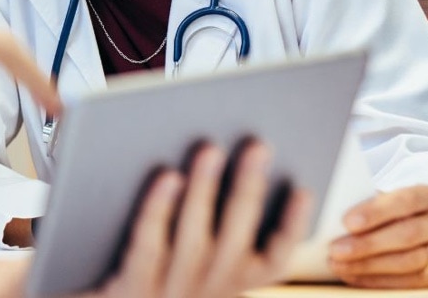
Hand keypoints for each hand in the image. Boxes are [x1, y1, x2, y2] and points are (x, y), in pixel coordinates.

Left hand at [87, 143, 311, 297]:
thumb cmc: (127, 264)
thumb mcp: (176, 252)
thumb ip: (203, 219)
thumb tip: (220, 153)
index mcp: (223, 286)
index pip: (272, 262)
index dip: (291, 227)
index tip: (301, 186)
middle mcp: (202, 295)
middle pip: (235, 241)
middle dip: (248, 188)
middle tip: (257, 144)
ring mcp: (165, 296)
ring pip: (195, 241)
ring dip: (206, 190)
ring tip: (210, 148)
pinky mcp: (126, 290)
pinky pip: (148, 245)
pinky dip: (160, 208)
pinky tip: (167, 175)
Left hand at [328, 185, 427, 287]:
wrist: (421, 228)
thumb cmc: (392, 210)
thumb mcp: (385, 200)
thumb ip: (366, 204)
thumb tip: (331, 215)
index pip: (405, 201)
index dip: (375, 212)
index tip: (346, 222)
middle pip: (407, 234)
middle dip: (368, 244)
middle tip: (335, 249)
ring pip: (408, 261)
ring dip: (369, 265)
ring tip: (338, 265)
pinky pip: (409, 283)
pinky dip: (377, 280)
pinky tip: (353, 276)